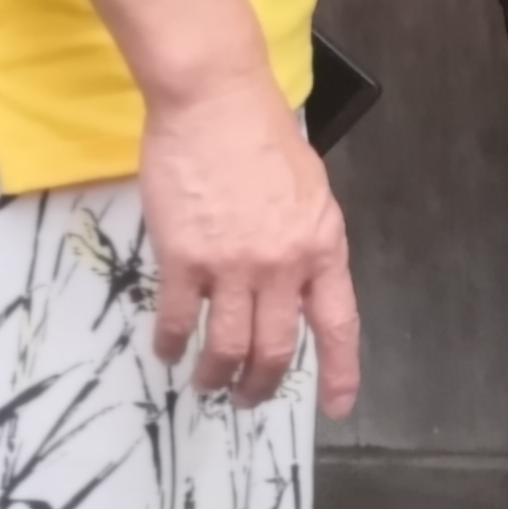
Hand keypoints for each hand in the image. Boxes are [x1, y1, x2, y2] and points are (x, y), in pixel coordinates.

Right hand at [141, 72, 359, 415]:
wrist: (215, 102)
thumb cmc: (263, 137)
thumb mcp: (310, 194)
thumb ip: (307, 243)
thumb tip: (298, 282)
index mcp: (322, 247)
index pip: (337, 324)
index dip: (339, 372)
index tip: (335, 406)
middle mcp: (284, 265)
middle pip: (276, 349)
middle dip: (262, 385)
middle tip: (247, 398)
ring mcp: (233, 265)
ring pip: (228, 346)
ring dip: (216, 375)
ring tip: (207, 384)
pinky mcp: (185, 258)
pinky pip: (180, 319)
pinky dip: (173, 343)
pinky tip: (168, 350)